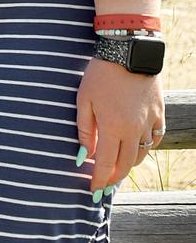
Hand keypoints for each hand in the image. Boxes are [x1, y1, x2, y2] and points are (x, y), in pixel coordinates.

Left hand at [76, 58, 163, 193]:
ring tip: (117, 167)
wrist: (128, 52)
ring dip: (129, 164)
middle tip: (104, 185)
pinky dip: (146, 147)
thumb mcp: (84, 99)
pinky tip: (137, 146)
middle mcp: (133, 130)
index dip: (98, 180)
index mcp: (113, 128)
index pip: (105, 164)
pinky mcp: (159, 113)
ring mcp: (149, 122)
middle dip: (113, 178)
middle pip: (125, 165)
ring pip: (142, 154)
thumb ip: (85, 130)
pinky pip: (155, 138)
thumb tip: (84, 155)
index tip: (93, 190)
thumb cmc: (100, 74)